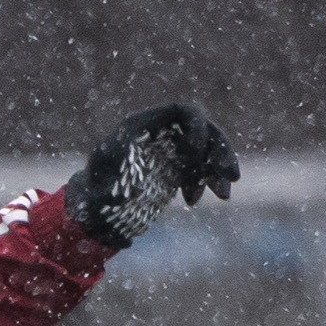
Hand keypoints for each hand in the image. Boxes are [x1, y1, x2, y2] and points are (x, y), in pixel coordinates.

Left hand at [65, 103, 240, 249]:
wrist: (93, 213)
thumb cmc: (94, 194)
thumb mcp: (103, 177)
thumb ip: (123, 165)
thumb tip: (141, 160)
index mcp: (142, 125)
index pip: (182, 112)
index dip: (197, 128)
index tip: (196, 155)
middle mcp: (159, 134)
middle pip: (202, 130)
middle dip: (219, 152)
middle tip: (232, 177)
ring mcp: (169, 150)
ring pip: (206, 151)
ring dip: (218, 170)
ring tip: (223, 196)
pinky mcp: (174, 168)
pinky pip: (201, 168)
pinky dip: (206, 182)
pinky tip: (194, 202)